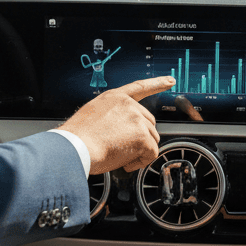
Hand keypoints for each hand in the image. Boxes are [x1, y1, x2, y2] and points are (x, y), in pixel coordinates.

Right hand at [59, 76, 173, 173]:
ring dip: (139, 151)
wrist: (74, 147)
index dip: (157, 83)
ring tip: (119, 156)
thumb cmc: (77, 138)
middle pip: (149, 123)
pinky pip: (151, 153)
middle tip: (123, 149)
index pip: (140, 87)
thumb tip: (122, 131)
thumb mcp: (92, 116)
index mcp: (115, 98)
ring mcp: (137, 119)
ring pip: (151, 139)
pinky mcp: (142, 136)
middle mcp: (128, 105)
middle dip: (141, 138)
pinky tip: (125, 164)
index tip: (170, 81)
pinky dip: (140, 162)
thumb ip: (111, 116)